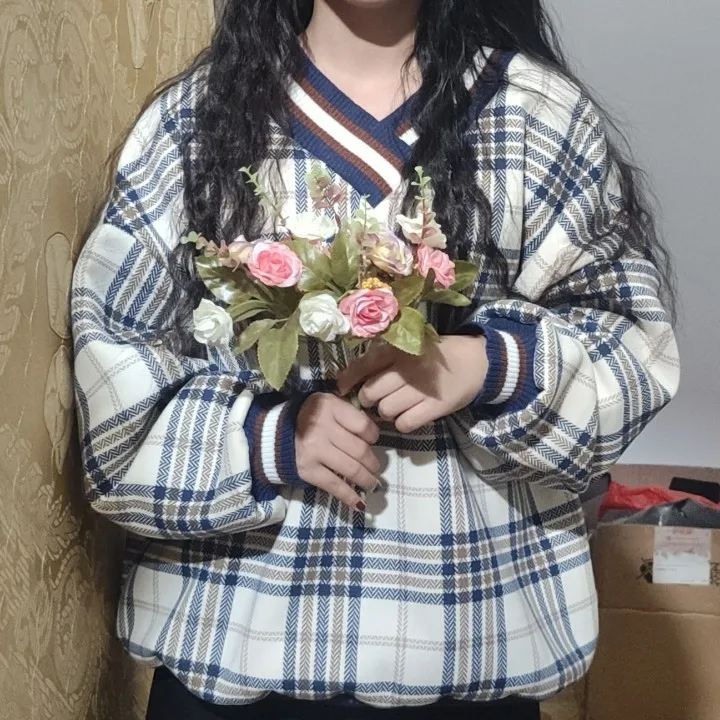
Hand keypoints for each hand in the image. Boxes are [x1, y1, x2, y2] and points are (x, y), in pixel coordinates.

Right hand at [295, 393, 379, 510]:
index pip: (363, 425)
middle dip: (372, 463)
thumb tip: (374, 435)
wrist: (272, 435)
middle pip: (360, 450)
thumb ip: (348, 414)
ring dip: (367, 480)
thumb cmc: (307, 419)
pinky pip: (334, 485)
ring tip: (371, 484)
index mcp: (330, 407)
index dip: (373, 436)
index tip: (373, 442)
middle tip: (376, 469)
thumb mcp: (327, 405)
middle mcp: (322, 427)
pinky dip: (349, 496)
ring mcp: (314, 450)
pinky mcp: (307, 470)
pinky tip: (358, 503)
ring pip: (351, 469)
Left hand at [336, 335, 487, 433]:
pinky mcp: (435, 406)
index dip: (347, 380)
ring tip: (395, 408)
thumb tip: (350, 379)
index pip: (362, 366)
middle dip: (368, 400)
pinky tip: (408, 416)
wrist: (475, 361)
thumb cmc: (435, 356)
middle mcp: (406, 368)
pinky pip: (405, 423)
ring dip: (385, 413)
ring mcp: (421, 388)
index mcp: (398, 350)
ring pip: (385, 410)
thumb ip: (382, 361)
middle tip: (376, 401)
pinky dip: (402, 424)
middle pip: (370, 393)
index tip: (341, 389)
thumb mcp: (408, 348)